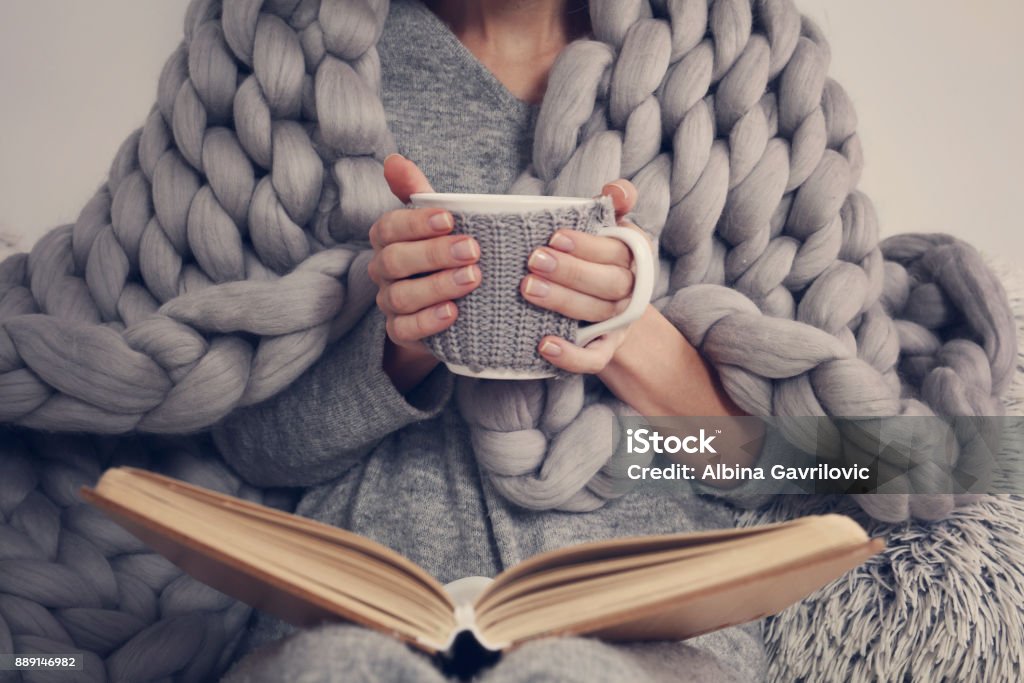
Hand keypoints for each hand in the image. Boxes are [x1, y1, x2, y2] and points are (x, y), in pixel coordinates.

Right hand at [368, 155, 481, 390]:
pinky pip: (405, 329)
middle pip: (394, 261)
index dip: (417, 222)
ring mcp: (390, 303)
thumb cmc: (443, 254)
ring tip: (472, 278)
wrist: (450, 307)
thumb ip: (417, 191)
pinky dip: (429, 321)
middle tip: (473, 250)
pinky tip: (454, 313)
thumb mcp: (436, 221)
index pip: (389, 226)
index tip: (450, 218)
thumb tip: (393, 159)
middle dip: (434, 254)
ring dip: (438, 286)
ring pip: (401, 296)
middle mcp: (383, 271)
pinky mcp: (400, 332)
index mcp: (388, 239)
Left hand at [522, 179, 649, 373]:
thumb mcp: (607, 228)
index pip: (617, 251)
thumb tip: (616, 190)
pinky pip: (594, 358)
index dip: (587, 245)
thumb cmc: (597, 258)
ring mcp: (620, 323)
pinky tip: (544, 345)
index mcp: (635, 256)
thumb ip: (613, 205)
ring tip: (527, 288)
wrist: (608, 312)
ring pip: (598, 314)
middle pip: (610, 283)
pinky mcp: (605, 350)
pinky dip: (571, 356)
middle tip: (533, 260)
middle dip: (571, 271)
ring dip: (563, 301)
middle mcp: (632, 291)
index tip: (555, 236)